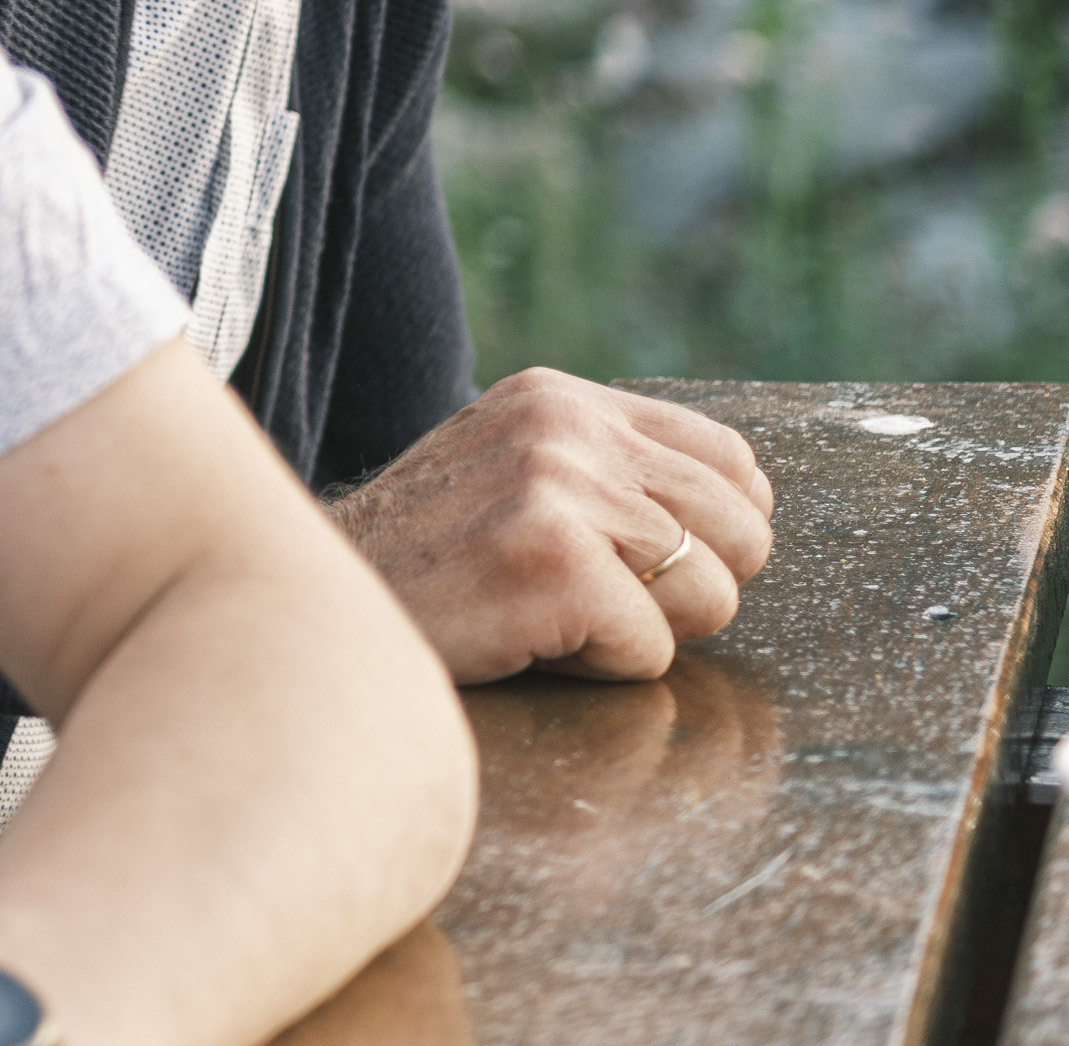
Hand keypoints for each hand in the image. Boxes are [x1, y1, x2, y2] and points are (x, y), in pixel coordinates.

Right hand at [327, 367, 772, 683]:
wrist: (318, 612)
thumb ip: (609, 471)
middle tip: (584, 599)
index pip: (733, 463)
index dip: (711, 535)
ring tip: (544, 614)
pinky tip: (521, 640)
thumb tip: (750, 501)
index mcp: (559, 398)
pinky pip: (654, 652)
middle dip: (684, 590)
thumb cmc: (426, 567)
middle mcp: (564, 424)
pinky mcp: (554, 559)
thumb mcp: (511, 475)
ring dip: (638, 632)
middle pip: (745, 533)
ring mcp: (557, 484)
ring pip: (711, 596)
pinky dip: (596, 670)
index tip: (634, 565)